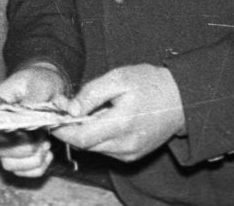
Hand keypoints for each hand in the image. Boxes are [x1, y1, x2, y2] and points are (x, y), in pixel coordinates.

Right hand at [0, 62, 69, 178]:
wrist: (46, 85)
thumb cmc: (39, 81)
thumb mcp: (39, 83)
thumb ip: (37, 97)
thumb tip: (33, 111)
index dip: (14, 139)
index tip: (34, 133)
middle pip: (0, 151)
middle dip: (27, 150)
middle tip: (44, 140)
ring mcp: (6, 141)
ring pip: (9, 164)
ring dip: (32, 161)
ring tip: (46, 145)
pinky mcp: (17, 151)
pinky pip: (21, 170)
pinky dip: (36, 168)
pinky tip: (47, 155)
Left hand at [55, 64, 184, 162]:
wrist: (183, 99)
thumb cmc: (150, 83)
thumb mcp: (118, 78)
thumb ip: (91, 94)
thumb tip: (69, 109)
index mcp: (122, 125)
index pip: (80, 137)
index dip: (61, 129)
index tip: (50, 115)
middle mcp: (126, 145)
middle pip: (84, 144)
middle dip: (69, 128)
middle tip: (64, 107)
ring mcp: (130, 153)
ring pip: (94, 148)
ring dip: (83, 132)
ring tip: (85, 109)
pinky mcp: (133, 155)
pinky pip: (105, 149)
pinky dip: (97, 136)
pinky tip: (101, 119)